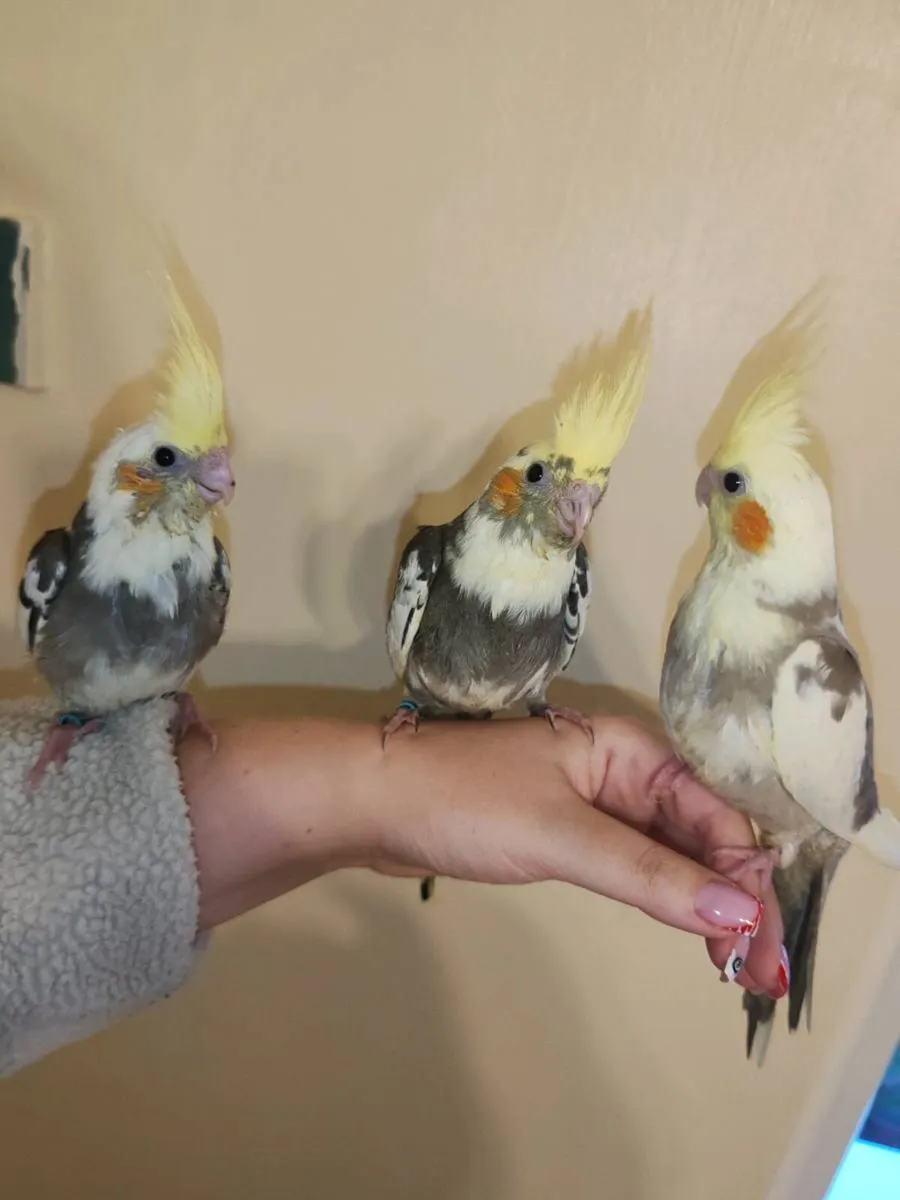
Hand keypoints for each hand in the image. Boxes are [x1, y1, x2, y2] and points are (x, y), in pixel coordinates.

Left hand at [182, 711, 784, 1000]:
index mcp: (631, 751)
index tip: (763, 950)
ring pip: (672, 853)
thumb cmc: (465, 802)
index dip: (748, 882)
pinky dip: (664, 897)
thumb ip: (650, 874)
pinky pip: (636, 863)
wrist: (373, 800)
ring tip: (738, 967)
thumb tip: (742, 912)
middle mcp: (624, 770)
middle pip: (702, 836)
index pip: (717, 816)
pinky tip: (688, 932)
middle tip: (758, 976)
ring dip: (705, 903)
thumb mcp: (563, 836)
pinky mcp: (569, 831)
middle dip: (736, 900)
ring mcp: (596, 801)